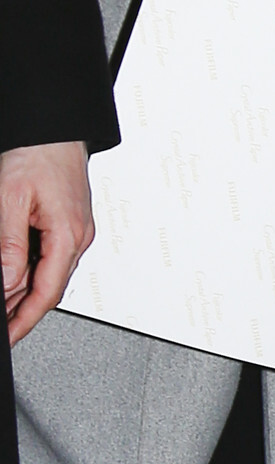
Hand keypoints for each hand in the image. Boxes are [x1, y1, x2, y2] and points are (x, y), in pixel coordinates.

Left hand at [1, 140, 93, 343]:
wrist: (55, 126)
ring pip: (49, 274)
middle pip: (48, 288)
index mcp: (69, 235)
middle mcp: (78, 237)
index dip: (25, 320)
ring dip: (25, 291)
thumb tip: (9, 283)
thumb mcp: (10, 199)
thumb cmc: (37, 152)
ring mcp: (77, 231)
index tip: (9, 337)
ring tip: (4, 303)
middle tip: (3, 325)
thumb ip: (10, 245)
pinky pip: (51, 258)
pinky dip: (32, 271)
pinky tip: (15, 275)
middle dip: (22, 310)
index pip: (46, 293)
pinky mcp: (70, 223)